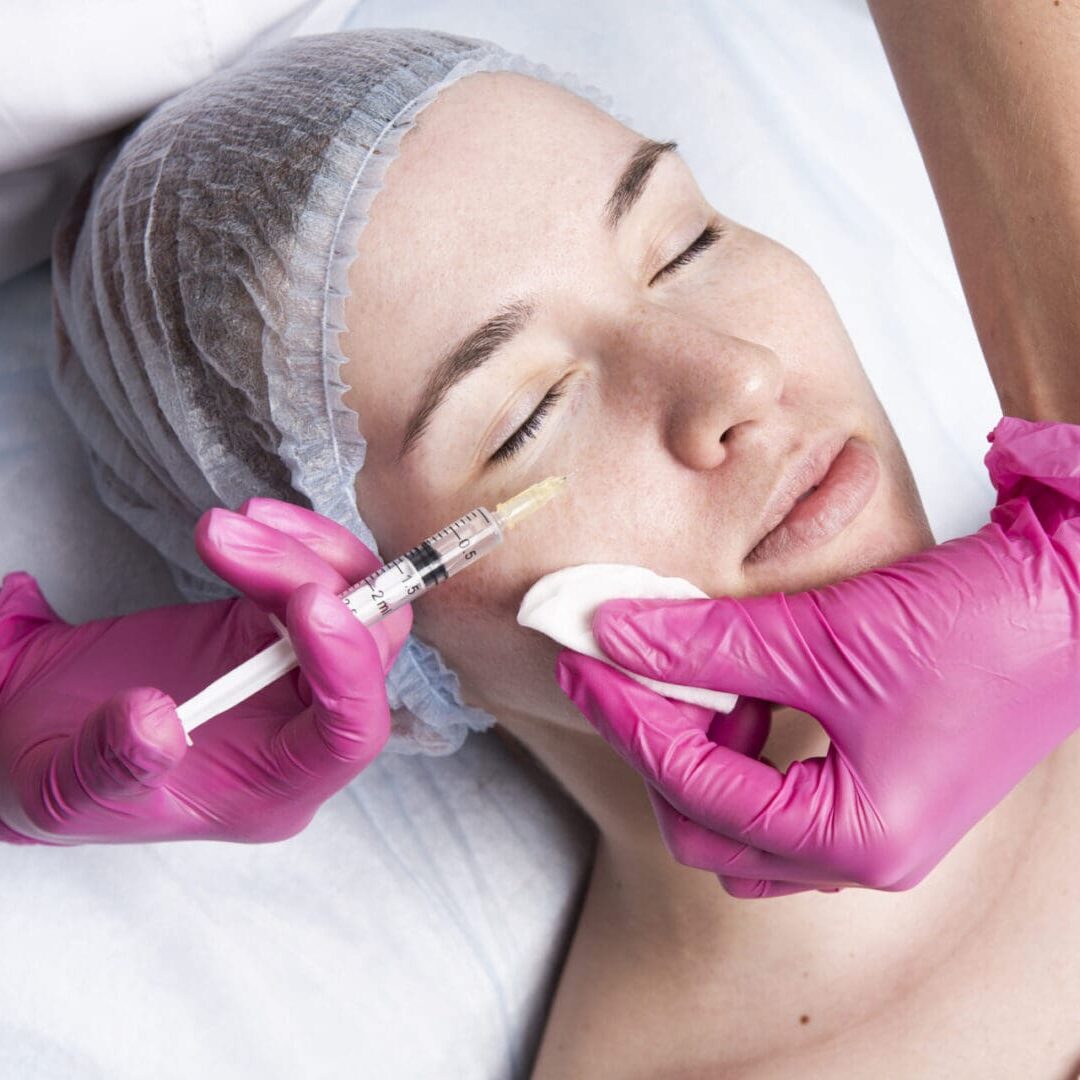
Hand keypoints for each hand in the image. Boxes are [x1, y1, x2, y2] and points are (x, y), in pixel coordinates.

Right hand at [0, 499, 409, 844]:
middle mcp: (300, 729)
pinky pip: (313, 578)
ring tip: (227, 523)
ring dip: (301, 550)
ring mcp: (291, 673)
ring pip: (350, 603)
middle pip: (364, 649)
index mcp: (272, 787)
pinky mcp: (268, 627)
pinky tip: (248, 521)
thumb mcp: (64, 789)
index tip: (307, 600)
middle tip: (234, 535)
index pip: (349, 733)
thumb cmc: (54, 774)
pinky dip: (291, 543)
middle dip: (311, 580)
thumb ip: (113, 764)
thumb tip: (158, 721)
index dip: (347, 666)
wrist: (27, 730)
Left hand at [556, 416, 1079, 896]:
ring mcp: (873, 824)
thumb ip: (706, 642)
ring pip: (739, 813)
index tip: (583, 660)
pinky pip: (778, 786)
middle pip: (709, 824)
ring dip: (697, 745)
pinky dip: (741, 741)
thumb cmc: (981, 626)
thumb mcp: (823, 636)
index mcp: (855, 838)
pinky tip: (735, 683)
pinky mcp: (878, 785)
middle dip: (656, 745)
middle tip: (620, 671)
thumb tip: (613, 631)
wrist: (1073, 593)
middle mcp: (864, 851)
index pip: (695, 790)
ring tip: (680, 673)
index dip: (628, 718)